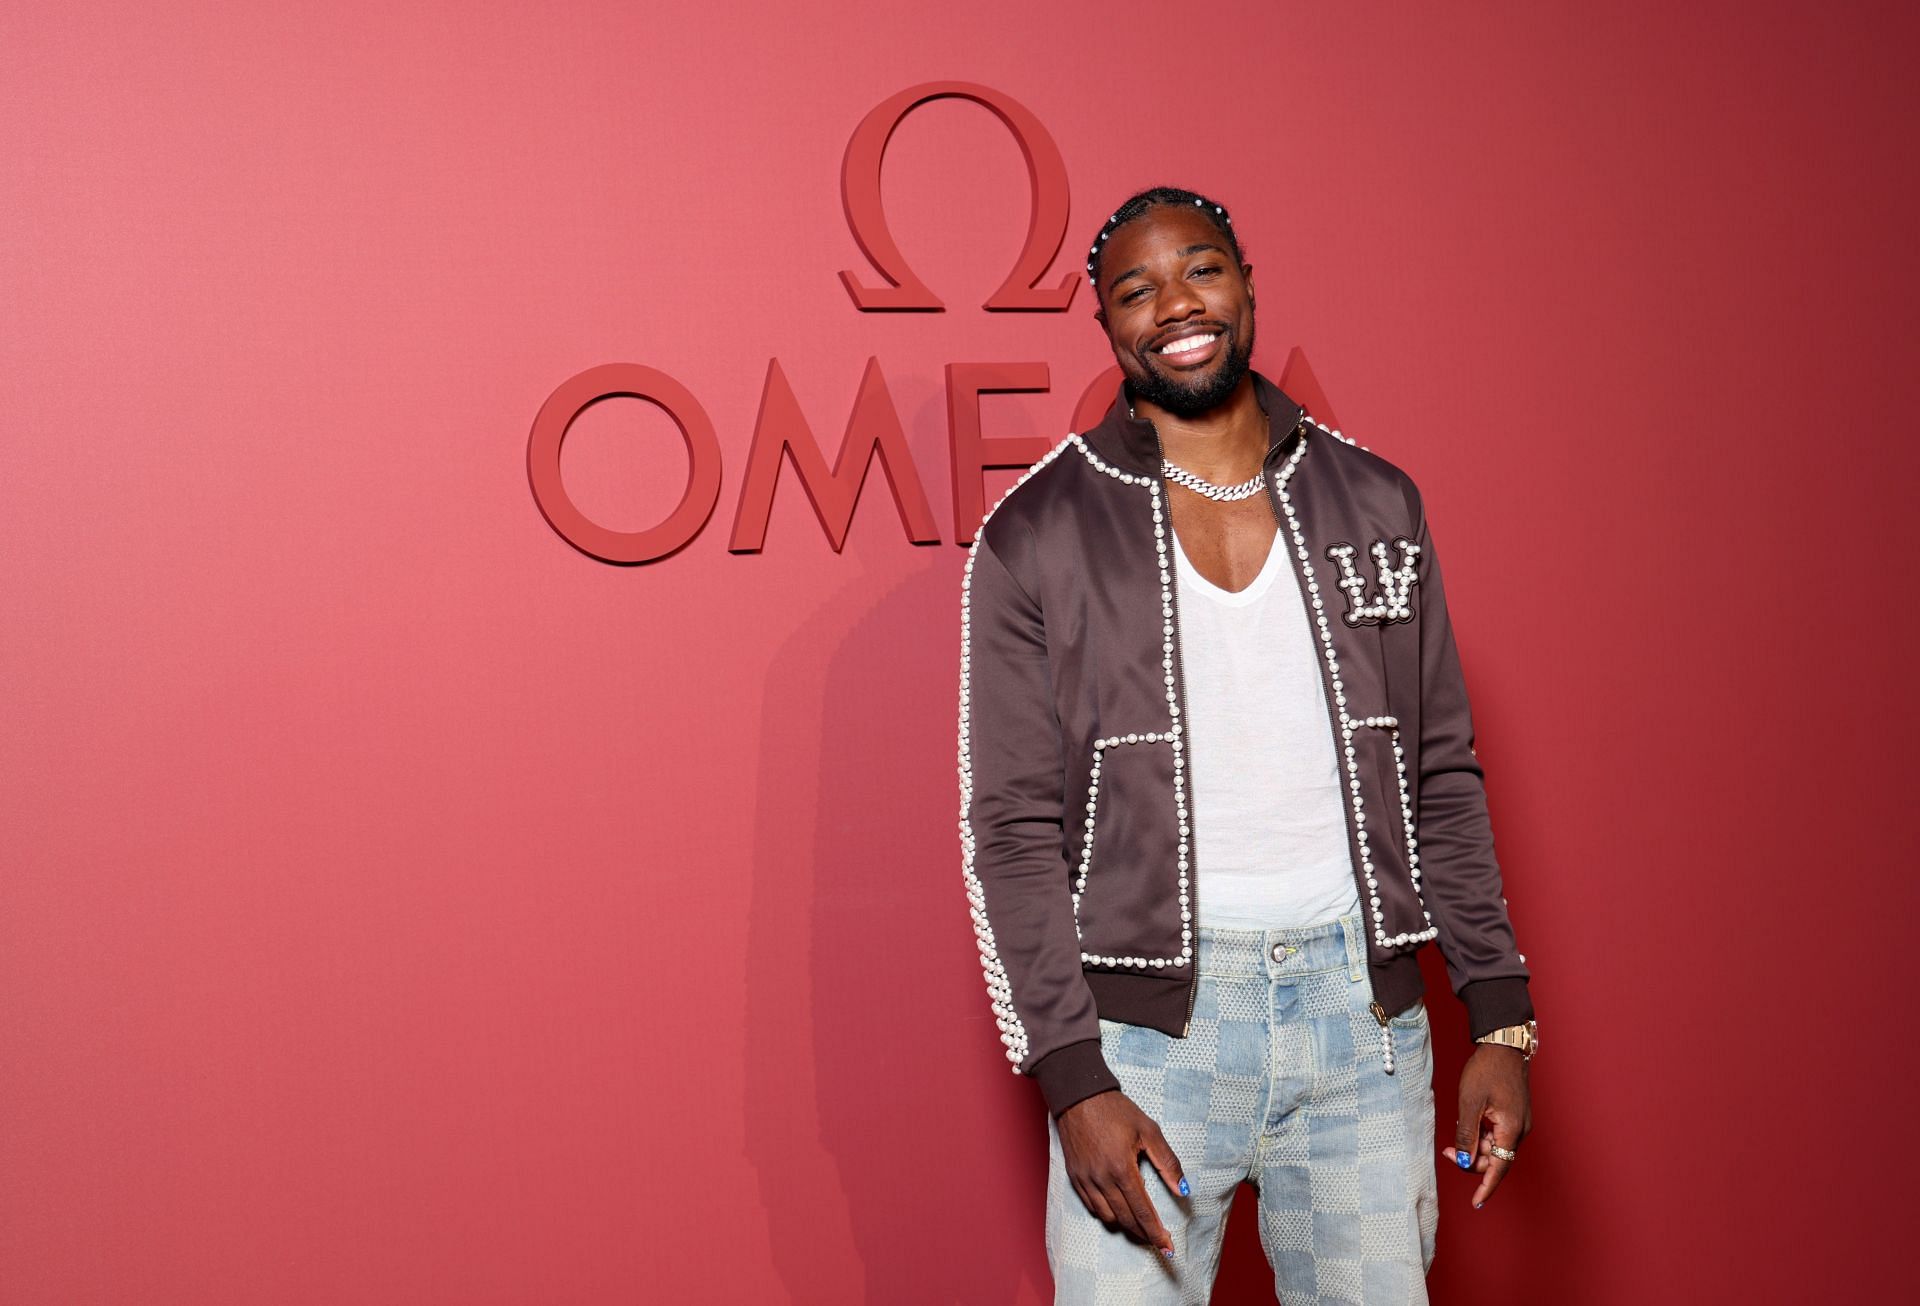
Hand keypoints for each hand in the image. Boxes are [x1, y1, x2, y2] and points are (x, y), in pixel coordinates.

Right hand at [1055, 1089, 1187, 1258]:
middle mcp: (1102, 1179)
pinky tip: (1117, 1210)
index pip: (1142, 1211)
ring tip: (1140, 1225)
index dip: (1156, 1232)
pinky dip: (1106, 1213)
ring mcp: (1085, 1180)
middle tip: (1158, 1240)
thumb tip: (1183, 1190)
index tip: (1168, 1247)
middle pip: (1125, 1219)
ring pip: (1107, 1217)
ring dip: (1125, 1225)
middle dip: (1144, 1234)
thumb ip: (1168, 1162)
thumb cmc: (1116, 1110)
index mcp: (1122, 1169)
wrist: (1079, 1097)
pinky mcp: (1075, 1177)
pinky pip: (1092, 1207)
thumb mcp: (1149, 1130)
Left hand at [1441, 1043, 1531, 1207]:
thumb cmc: (1486, 1070)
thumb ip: (1467, 1134)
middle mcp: (1519, 1130)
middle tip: (1448, 1152)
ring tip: (1457, 1129)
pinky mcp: (1514, 1115)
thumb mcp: (1469, 1103)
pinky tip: (1468, 1122)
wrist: (1502, 1046)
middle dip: (1472, 1161)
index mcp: (1511, 1129)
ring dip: (1476, 1147)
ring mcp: (1518, 1122)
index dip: (1486, 1186)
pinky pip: (1497, 1135)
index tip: (1475, 1203)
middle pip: (1496, 1159)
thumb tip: (1463, 1161)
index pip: (1499, 1168)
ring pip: (1495, 1147)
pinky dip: (1482, 1136)